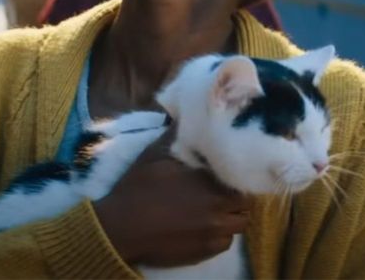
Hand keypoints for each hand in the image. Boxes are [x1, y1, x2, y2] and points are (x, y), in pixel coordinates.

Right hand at [93, 127, 250, 266]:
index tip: (225, 171)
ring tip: (215, 209)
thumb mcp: (156, 153)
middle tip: (221, 190)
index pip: (241, 178)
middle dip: (235, 195)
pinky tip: (206, 226)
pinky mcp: (204, 252)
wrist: (121, 227)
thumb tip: (189, 112)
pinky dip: (221, 235)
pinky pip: (225, 243)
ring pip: (238, 225)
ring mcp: (212, 234)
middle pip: (244, 203)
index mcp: (211, 183)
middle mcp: (218, 209)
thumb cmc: (139, 188)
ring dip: (231, 215)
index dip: (235, 174)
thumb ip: (178, 134)